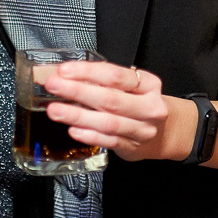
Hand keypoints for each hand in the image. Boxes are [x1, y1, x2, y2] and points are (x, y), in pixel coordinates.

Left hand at [42, 61, 170, 161]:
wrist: (164, 133)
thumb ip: (104, 81)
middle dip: (78, 91)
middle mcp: (149, 107)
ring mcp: (142, 130)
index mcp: (148, 84)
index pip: (116, 75)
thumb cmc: (140, 104)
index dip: (88, 72)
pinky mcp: (132, 147)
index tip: (64, 70)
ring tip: (55, 110)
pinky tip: (73, 130)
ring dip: (78, 115)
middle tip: (53, 86)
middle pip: (110, 98)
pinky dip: (90, 136)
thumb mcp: (132, 87)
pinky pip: (108, 141)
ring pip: (107, 122)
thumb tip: (66, 75)